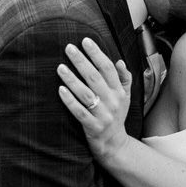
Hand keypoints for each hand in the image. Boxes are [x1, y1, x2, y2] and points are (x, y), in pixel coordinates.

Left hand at [56, 37, 132, 162]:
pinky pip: (79, 111)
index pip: (108, 68)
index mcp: (119, 92)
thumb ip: (124, 78)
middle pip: (95, 77)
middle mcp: (112, 101)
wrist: (115, 144)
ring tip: (60, 67)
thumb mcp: (125, 97)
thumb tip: (119, 61)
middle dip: (81, 61)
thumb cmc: (116, 116)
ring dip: (72, 79)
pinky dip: (69, 100)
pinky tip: (60, 89)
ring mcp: (102, 115)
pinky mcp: (92, 127)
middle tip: (69, 48)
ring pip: (85, 93)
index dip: (97, 53)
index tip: (85, 41)